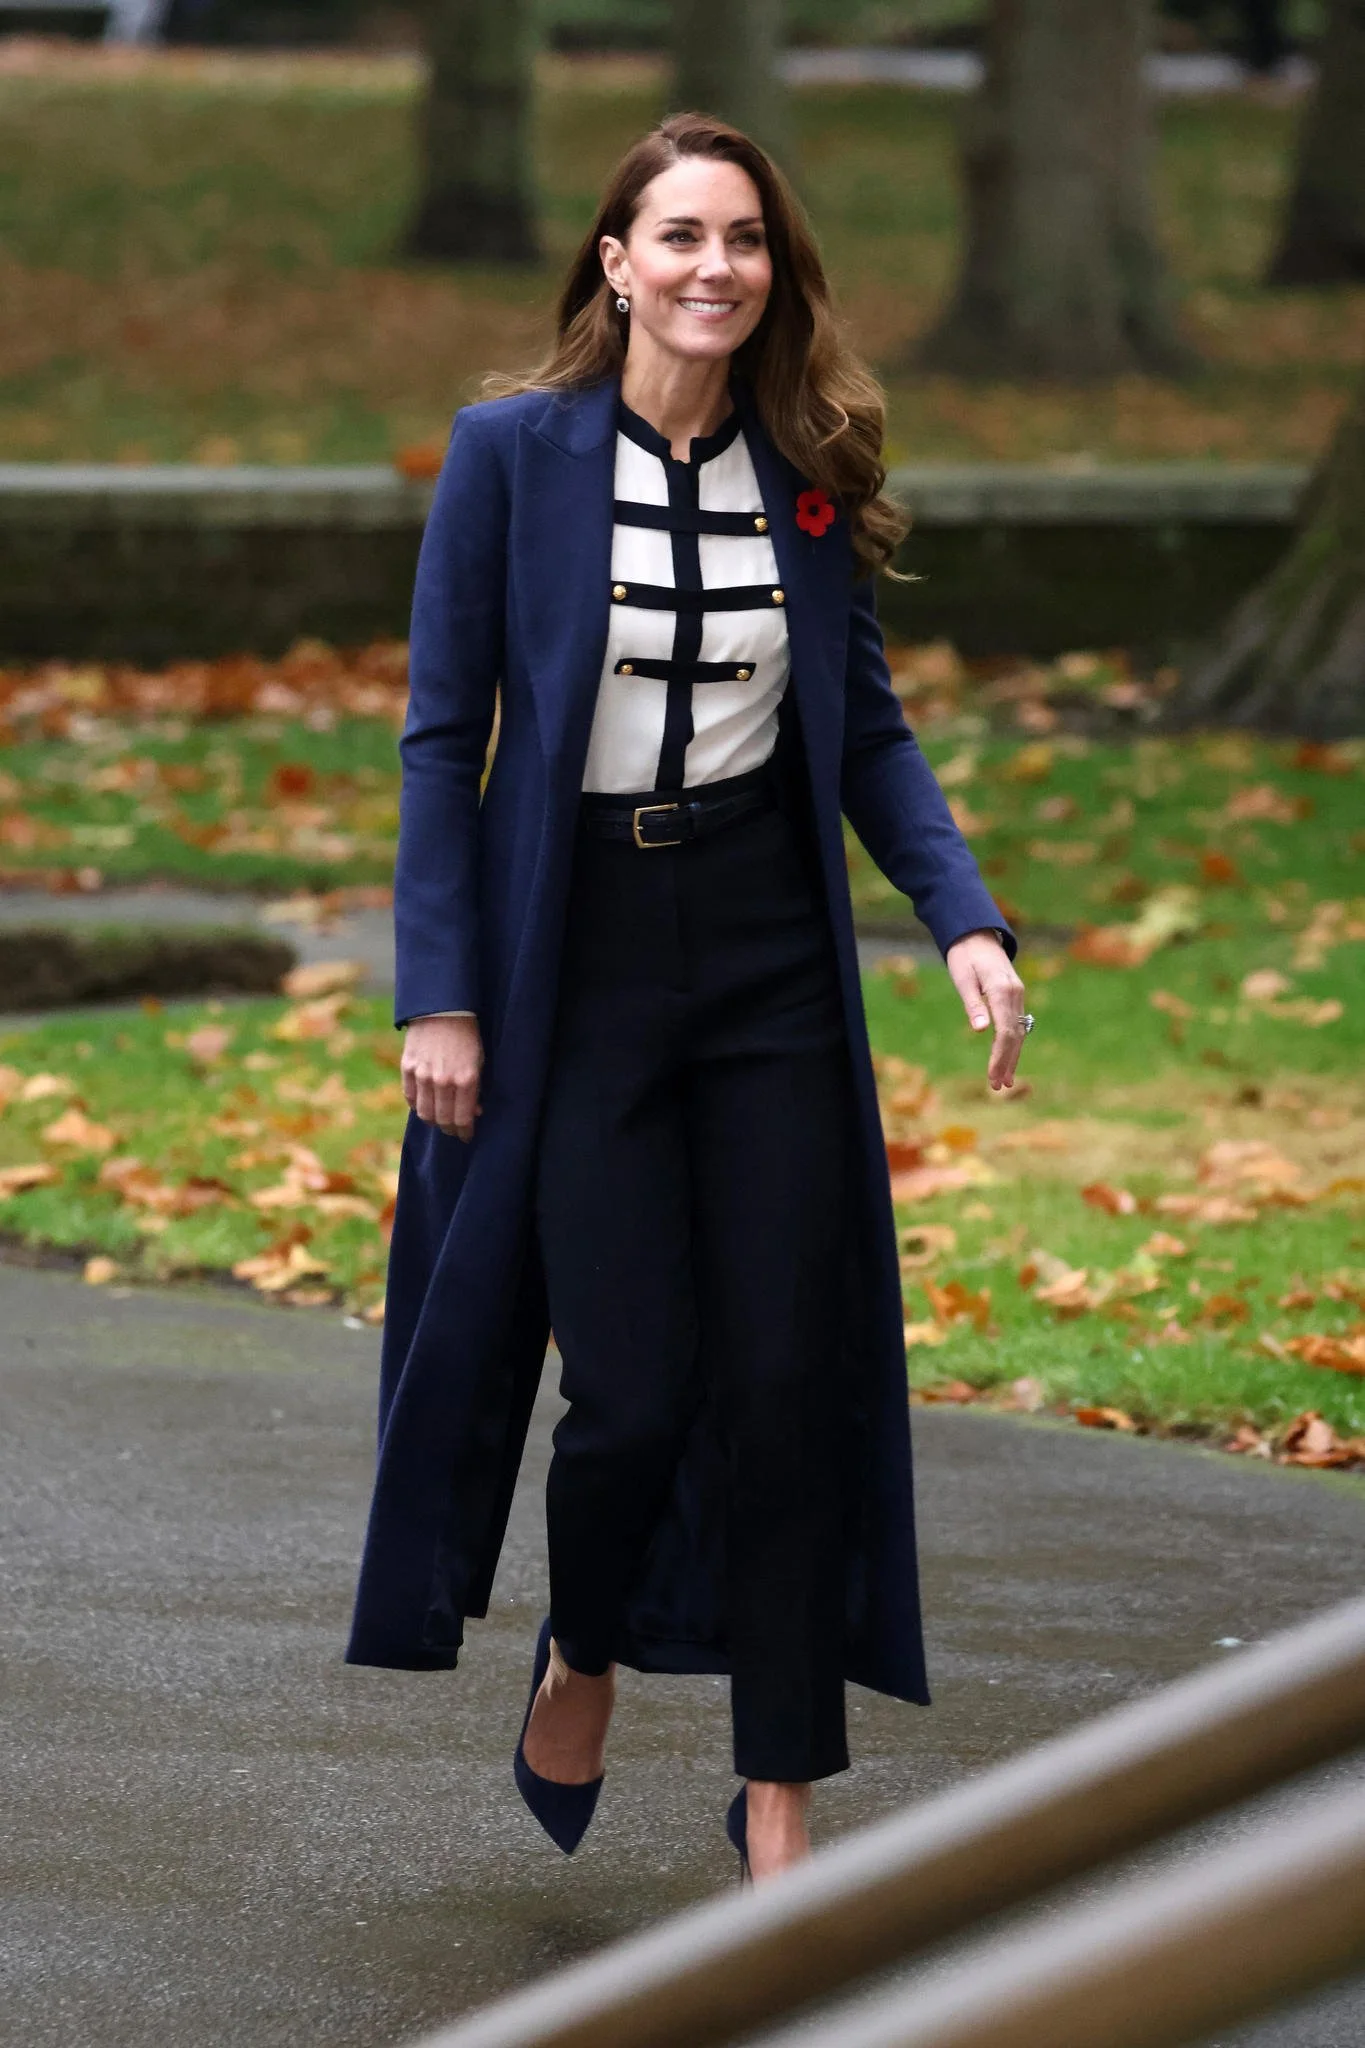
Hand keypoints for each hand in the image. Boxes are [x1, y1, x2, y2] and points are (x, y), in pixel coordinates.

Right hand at [401, 1014, 482, 1139]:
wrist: (443, 1009)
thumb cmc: (467, 1036)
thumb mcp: (479, 1061)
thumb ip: (475, 1089)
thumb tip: (474, 1112)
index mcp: (466, 1079)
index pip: (462, 1119)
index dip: (464, 1132)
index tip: (466, 1136)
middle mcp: (443, 1080)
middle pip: (443, 1120)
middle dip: (450, 1130)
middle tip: (453, 1131)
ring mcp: (423, 1075)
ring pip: (424, 1113)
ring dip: (433, 1121)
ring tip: (439, 1120)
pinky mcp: (408, 1067)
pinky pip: (410, 1097)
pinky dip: (417, 1105)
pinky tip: (425, 1105)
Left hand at [945, 932, 1027, 1091]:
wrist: (976, 934)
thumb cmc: (964, 956)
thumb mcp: (962, 978)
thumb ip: (972, 1004)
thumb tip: (980, 1030)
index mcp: (1002, 990)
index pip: (1005, 1032)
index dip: (1000, 1057)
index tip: (993, 1076)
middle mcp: (1015, 993)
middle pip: (1015, 1035)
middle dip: (1007, 1062)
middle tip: (998, 1086)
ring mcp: (1017, 994)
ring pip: (1019, 1031)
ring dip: (1012, 1056)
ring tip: (1004, 1081)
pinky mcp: (1015, 995)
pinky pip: (1017, 1024)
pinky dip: (1013, 1043)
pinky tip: (1007, 1059)